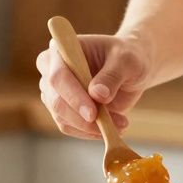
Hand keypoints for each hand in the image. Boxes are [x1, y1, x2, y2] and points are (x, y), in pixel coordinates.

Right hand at [36, 34, 150, 138]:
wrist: (131, 70)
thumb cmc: (127, 57)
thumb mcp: (127, 61)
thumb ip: (112, 75)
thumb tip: (98, 95)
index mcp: (61, 49)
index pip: (58, 76)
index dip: (73, 96)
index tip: (92, 113)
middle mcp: (51, 69)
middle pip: (55, 100)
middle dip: (80, 117)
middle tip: (107, 125)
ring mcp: (54, 91)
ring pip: (61, 117)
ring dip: (90, 127)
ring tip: (120, 124)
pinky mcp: (63, 109)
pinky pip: (69, 127)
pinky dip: (90, 132)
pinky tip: (112, 128)